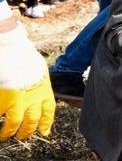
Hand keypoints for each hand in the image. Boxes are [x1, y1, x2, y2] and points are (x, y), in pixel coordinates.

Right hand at [0, 23, 55, 140]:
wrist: (12, 53)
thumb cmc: (23, 55)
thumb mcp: (38, 67)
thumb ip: (37, 79)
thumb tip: (36, 81)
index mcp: (44, 90)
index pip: (48, 111)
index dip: (46, 123)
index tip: (44, 131)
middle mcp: (33, 99)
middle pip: (32, 121)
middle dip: (27, 131)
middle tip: (22, 136)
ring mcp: (16, 102)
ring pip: (14, 124)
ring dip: (9, 132)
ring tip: (5, 136)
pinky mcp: (2, 103)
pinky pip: (0, 116)